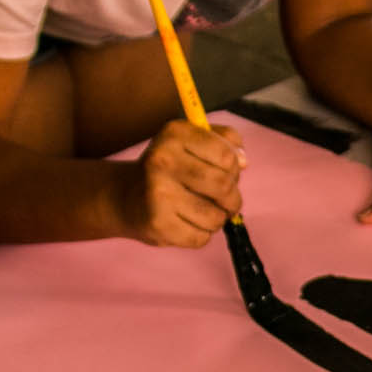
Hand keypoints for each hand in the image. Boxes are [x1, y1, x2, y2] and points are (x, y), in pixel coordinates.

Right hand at [118, 120, 244, 247]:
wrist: (127, 197)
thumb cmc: (172, 168)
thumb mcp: (194, 142)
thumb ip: (225, 142)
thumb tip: (243, 161)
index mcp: (175, 133)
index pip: (227, 156)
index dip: (234, 169)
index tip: (226, 172)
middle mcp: (163, 160)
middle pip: (224, 186)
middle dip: (232, 198)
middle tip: (224, 200)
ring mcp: (158, 193)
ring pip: (216, 216)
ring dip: (217, 219)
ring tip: (203, 211)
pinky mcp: (158, 224)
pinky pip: (201, 238)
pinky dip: (201, 234)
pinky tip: (186, 223)